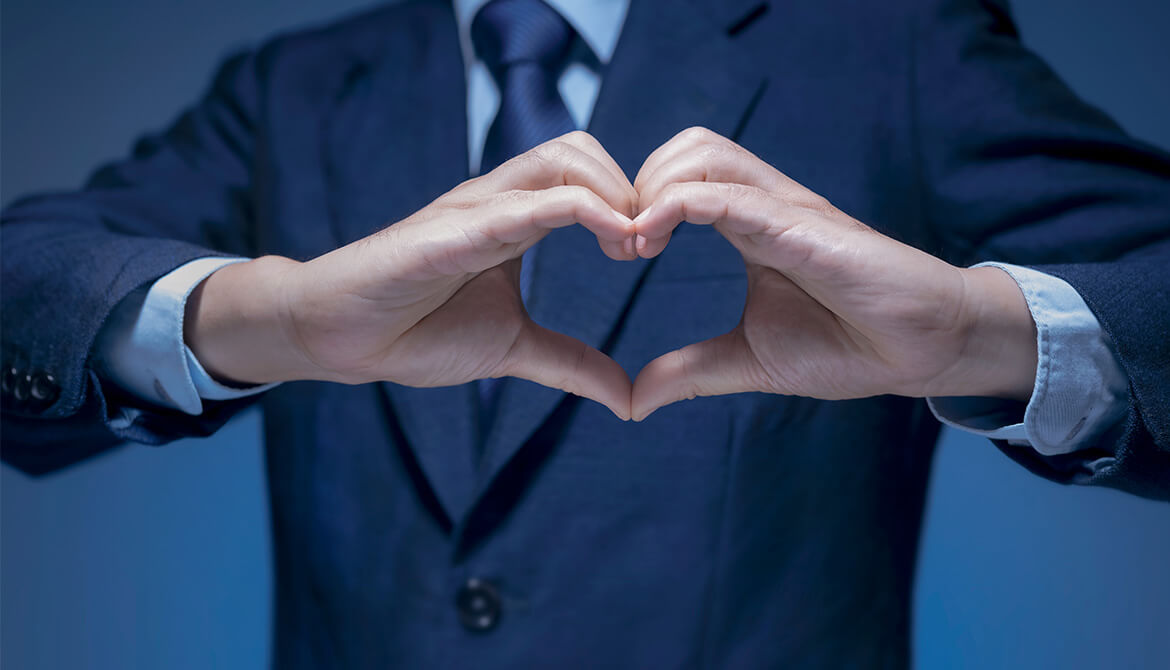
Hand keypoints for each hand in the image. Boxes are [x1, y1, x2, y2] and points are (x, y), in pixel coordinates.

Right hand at [186, 132, 638, 418]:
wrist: (341, 339)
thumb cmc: (417, 332)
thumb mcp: (514, 349)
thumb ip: (571, 365)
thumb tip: (627, 397)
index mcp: (516, 219)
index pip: (586, 175)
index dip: (631, 203)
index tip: (652, 250)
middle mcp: (499, 201)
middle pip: (581, 150)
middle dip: (630, 189)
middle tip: (649, 246)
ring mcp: (475, 209)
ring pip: (562, 159)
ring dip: (613, 194)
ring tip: (632, 247)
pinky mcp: (453, 231)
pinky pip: (526, 203)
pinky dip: (581, 212)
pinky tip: (614, 242)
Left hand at [629, 128, 1037, 420]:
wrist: (920, 351)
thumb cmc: (848, 346)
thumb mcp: (748, 361)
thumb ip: (690, 372)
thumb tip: (635, 401)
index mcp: (749, 225)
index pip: (681, 177)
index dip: (637, 204)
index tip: (618, 253)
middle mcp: (764, 204)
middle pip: (687, 147)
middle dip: (639, 183)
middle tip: (622, 244)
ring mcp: (785, 209)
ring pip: (705, 153)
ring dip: (654, 187)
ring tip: (637, 243)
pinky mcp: (803, 226)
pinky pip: (731, 193)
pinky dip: (680, 203)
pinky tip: (651, 238)